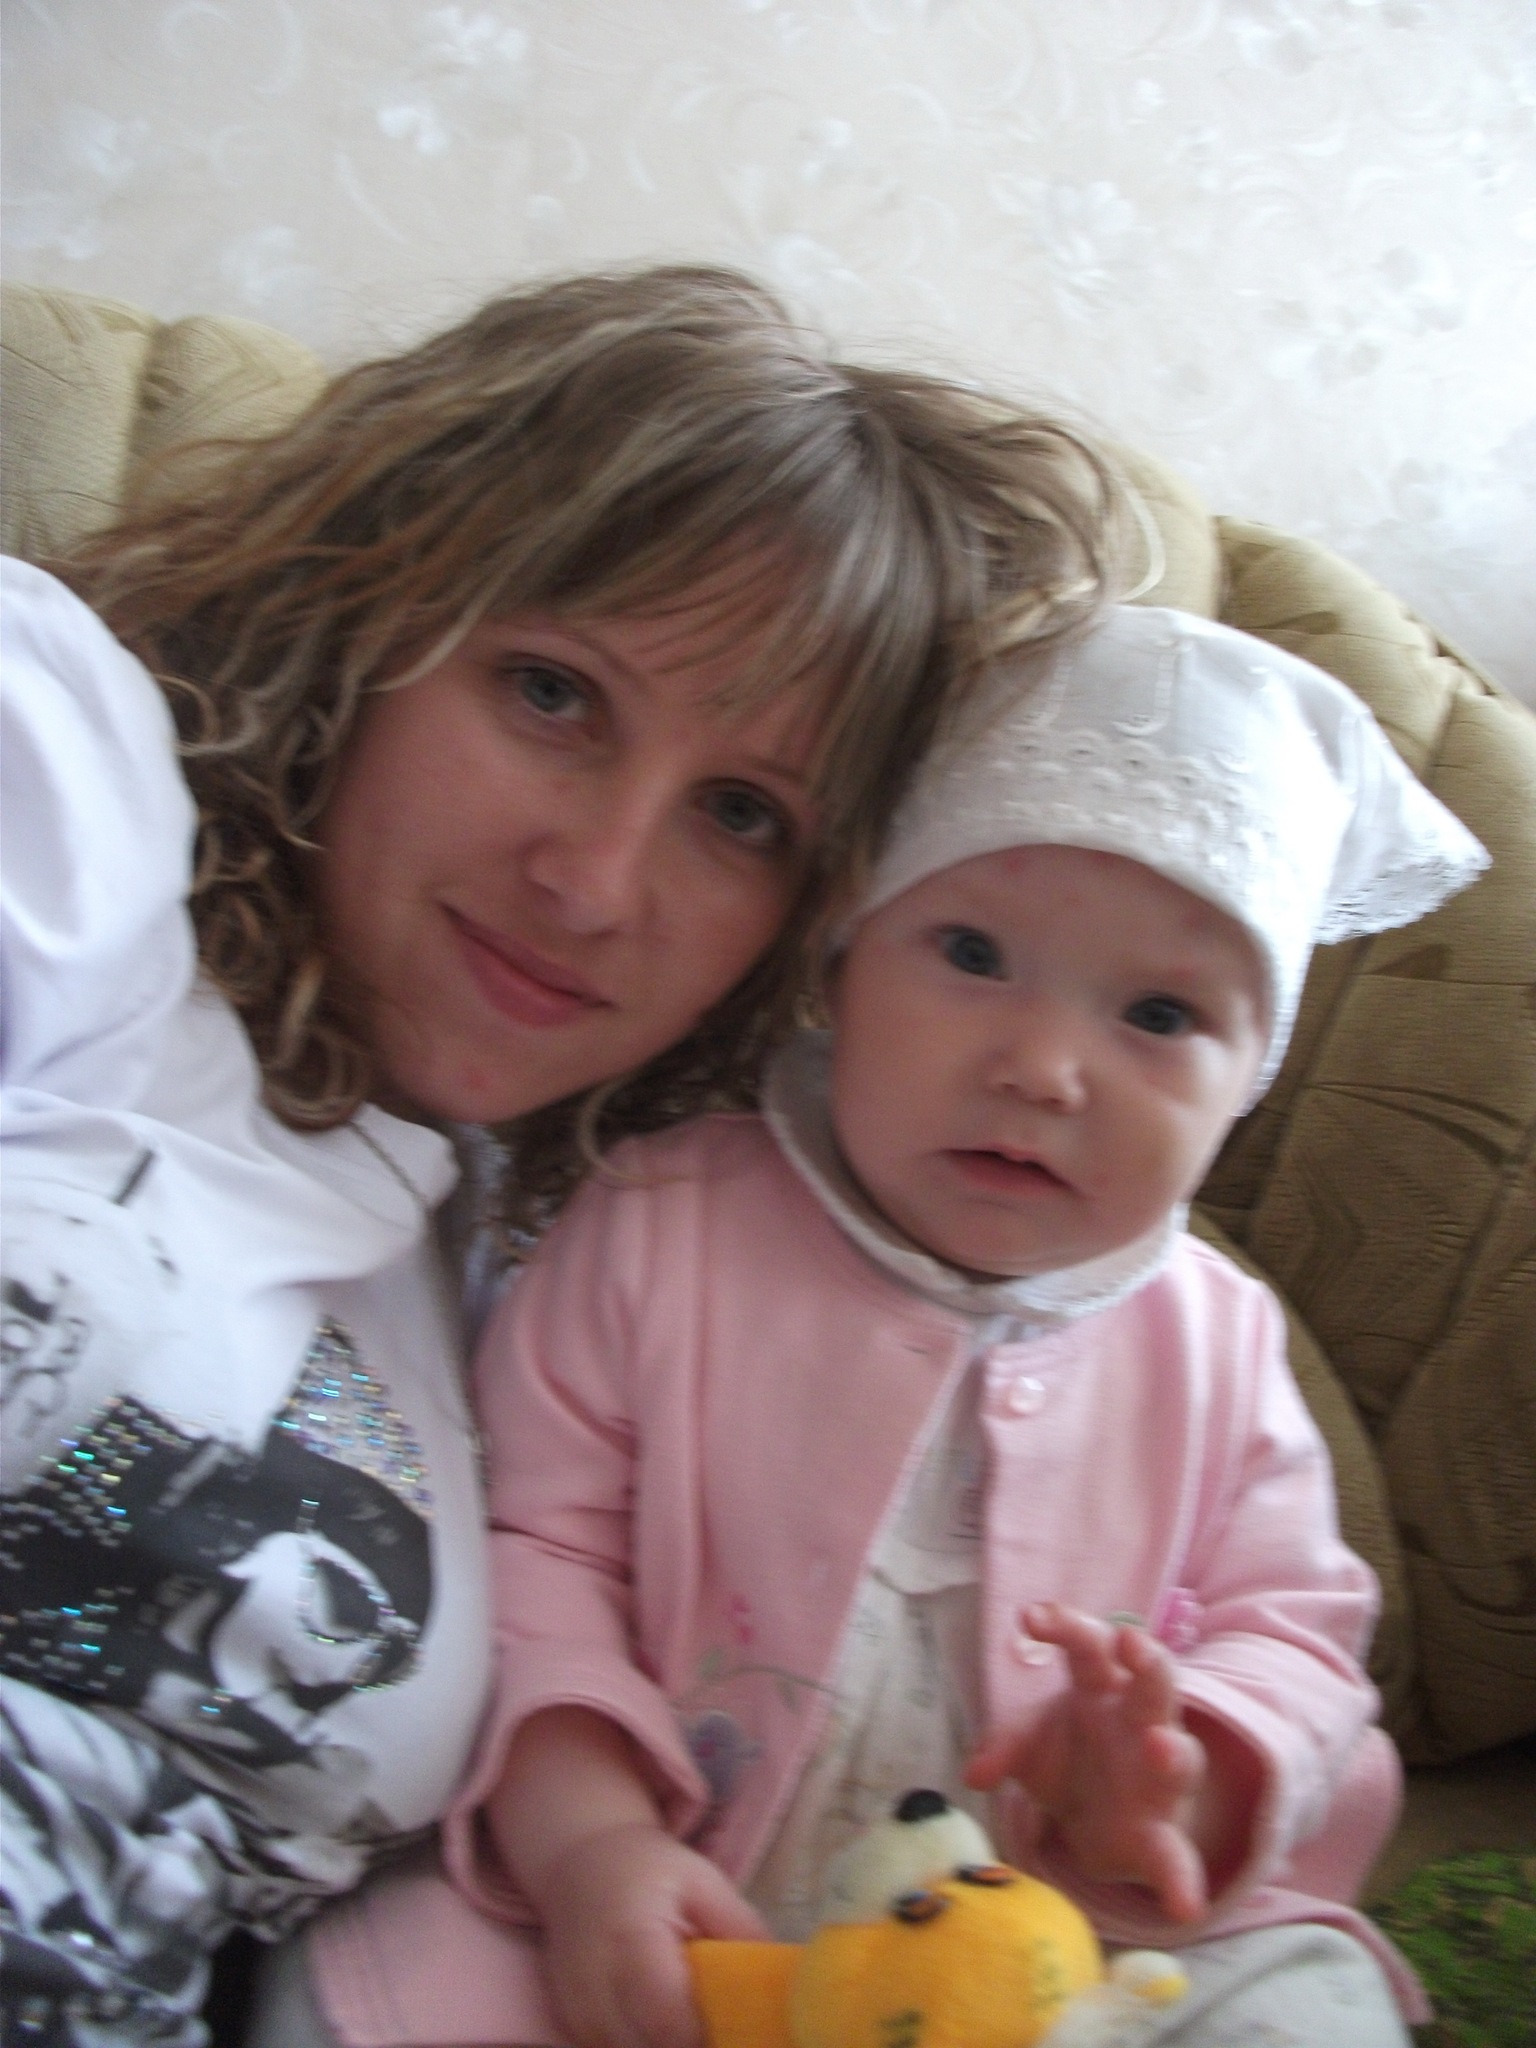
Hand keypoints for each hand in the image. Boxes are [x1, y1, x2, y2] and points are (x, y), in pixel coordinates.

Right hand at [533, 1819, 767, 2047]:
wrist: (580, 1866)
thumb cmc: (648, 1870)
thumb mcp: (701, 1881)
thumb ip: (740, 1930)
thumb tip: (786, 1981)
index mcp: (630, 1940)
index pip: (667, 2022)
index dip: (705, 2040)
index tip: (739, 2032)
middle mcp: (593, 1986)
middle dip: (690, 2046)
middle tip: (723, 2028)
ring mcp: (576, 2013)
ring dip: (666, 2046)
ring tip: (695, 2022)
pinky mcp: (570, 2028)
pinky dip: (644, 2044)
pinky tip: (664, 2026)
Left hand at [965, 1602, 1210, 1921]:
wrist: (1095, 1820)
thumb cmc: (1067, 1756)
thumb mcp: (1028, 1744)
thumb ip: (1003, 1748)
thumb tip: (975, 1773)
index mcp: (1103, 1688)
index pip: (1089, 1646)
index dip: (1065, 1626)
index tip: (1030, 1617)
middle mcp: (1141, 1723)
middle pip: (1154, 1680)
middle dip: (1147, 1659)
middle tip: (1130, 1643)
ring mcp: (1159, 1779)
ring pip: (1180, 1755)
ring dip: (1172, 1751)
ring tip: (1159, 1748)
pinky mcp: (1160, 1837)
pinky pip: (1176, 1858)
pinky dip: (1181, 1883)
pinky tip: (1184, 1908)